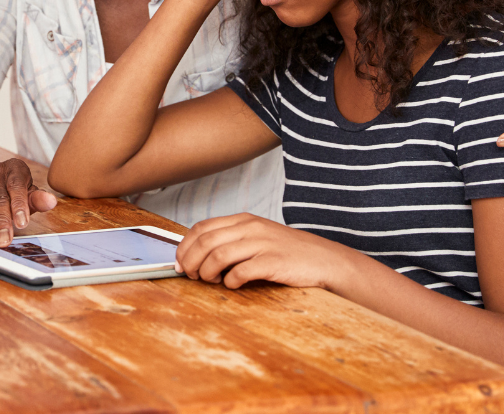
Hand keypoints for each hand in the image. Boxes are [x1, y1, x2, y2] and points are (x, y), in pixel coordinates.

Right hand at [0, 158, 56, 246]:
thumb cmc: (12, 192)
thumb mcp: (27, 194)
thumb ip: (37, 199)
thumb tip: (51, 201)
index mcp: (16, 169)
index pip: (18, 187)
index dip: (19, 205)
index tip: (22, 223)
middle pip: (0, 195)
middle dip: (2, 219)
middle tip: (4, 239)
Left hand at [175, 213, 356, 290]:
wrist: (324, 259)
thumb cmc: (287, 252)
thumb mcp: (257, 236)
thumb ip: (231, 240)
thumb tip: (198, 256)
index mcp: (243, 220)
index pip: (201, 227)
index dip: (184, 246)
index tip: (179, 262)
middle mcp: (250, 228)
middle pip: (205, 241)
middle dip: (190, 261)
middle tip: (190, 275)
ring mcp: (262, 243)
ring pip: (218, 255)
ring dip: (206, 272)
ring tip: (210, 281)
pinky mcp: (273, 262)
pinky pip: (240, 271)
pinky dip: (230, 281)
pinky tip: (232, 284)